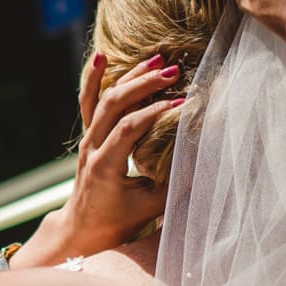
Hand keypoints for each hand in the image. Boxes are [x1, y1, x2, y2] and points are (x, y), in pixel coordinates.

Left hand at [21, 53, 181, 261]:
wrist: (84, 229)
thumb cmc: (119, 222)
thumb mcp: (151, 207)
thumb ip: (174, 182)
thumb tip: (202, 157)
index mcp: (105, 166)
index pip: (129, 128)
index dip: (155, 112)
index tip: (183, 103)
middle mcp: (92, 147)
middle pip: (114, 104)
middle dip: (144, 85)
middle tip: (174, 72)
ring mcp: (87, 138)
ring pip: (103, 98)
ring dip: (130, 76)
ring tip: (157, 60)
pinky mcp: (88, 135)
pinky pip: (87, 101)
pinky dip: (94, 78)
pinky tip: (103, 56)